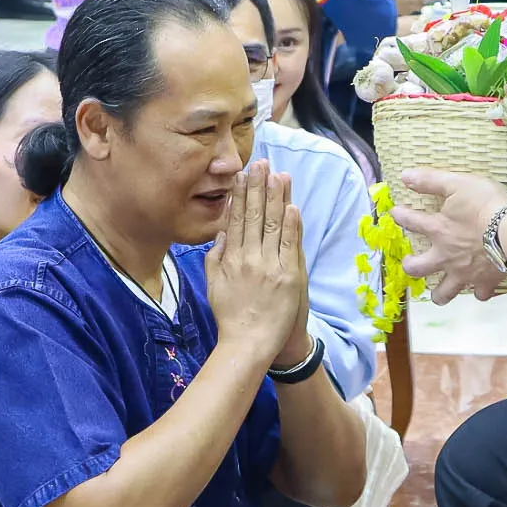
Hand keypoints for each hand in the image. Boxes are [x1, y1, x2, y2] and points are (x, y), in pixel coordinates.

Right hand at [204, 162, 309, 369]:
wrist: (249, 344)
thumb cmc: (231, 317)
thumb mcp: (214, 285)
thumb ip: (215, 258)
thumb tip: (221, 233)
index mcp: (230, 259)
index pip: (236, 219)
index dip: (240, 195)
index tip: (243, 174)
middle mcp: (248, 259)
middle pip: (254, 216)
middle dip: (258, 187)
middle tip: (260, 162)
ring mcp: (269, 267)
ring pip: (273, 225)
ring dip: (277, 198)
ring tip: (278, 174)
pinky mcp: (287, 277)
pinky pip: (289, 246)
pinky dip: (291, 225)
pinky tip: (291, 205)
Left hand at [389, 168, 506, 304]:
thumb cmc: (487, 205)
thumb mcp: (458, 184)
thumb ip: (431, 180)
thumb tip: (404, 175)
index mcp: (438, 230)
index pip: (411, 221)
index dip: (401, 216)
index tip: (395, 213)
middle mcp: (446, 256)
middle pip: (419, 269)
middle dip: (411, 267)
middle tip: (411, 264)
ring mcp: (465, 272)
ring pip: (445, 292)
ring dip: (440, 293)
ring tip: (439, 292)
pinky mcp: (486, 282)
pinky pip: (480, 294)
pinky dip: (479, 292)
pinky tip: (480, 289)